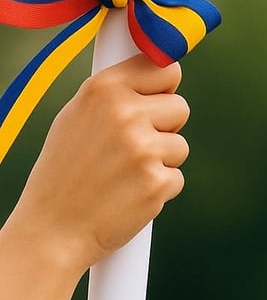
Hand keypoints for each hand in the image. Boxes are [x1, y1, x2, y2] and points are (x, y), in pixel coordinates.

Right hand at [0, 54, 189, 299]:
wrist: (51, 232)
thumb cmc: (65, 172)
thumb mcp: (78, 116)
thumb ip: (118, 93)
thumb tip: (163, 70)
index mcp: (103, 89)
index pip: (166, 68)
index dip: (165, 87)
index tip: (158, 97)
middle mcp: (125, 113)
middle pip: (180, 107)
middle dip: (164, 127)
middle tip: (131, 147)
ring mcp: (143, 148)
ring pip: (180, 145)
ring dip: (161, 161)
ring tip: (123, 174)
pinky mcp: (157, 182)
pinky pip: (177, 177)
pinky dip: (159, 188)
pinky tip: (129, 195)